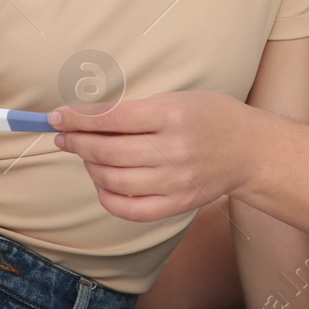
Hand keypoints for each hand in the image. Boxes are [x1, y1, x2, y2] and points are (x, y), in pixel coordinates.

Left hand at [50, 90, 257, 221]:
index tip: (57, 116)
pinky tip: (103, 181)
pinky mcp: (177, 205)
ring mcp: (176, 182)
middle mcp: (174, 150)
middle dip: (76, 142)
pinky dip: (106, 196)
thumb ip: (135, 110)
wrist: (251, 150)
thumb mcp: (178, 99)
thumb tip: (85, 119)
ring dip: (89, 167)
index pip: (112, 118)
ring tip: (87, 155)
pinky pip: (129, 209)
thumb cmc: (212, 117)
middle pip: (108, 151)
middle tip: (63, 135)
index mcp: (174, 115)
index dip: (78, 118)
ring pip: (113, 180)